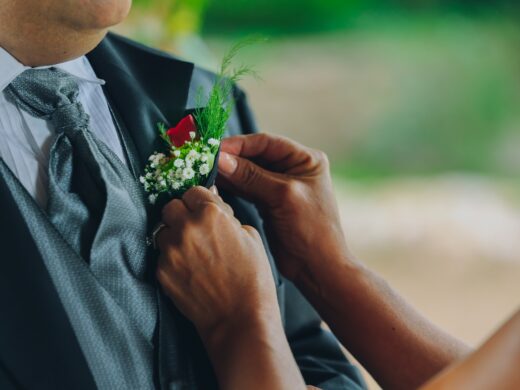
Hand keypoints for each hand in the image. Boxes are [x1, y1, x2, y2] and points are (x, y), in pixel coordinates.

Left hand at [156, 186, 278, 337]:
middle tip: (194, 228)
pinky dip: (171, 258)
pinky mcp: (161, 271)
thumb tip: (212, 201)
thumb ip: (226, 214)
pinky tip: (189, 269)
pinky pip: (161, 255)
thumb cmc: (252, 278)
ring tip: (191, 251)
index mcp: (211, 213)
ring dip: (174, 236)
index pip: (192, 191)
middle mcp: (187, 228)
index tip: (202, 209)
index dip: (199, 201)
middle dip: (181, 214)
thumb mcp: (250, 235)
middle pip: (170, 206)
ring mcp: (171, 250)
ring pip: (162, 230)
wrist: (239, 318)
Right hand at [217, 134, 351, 283]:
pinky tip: (215, 185)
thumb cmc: (311, 229)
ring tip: (206, 172)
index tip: (215, 148)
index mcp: (305, 159)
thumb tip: (220, 159)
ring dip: (229, 173)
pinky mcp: (269, 203)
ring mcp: (280, 187)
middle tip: (205, 160)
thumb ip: (251, 176)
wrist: (317, 267)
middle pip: (256, 156)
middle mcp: (293, 169)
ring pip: (249, 172)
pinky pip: (247, 189)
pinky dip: (232, 187)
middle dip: (231, 158)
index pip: (267, 143)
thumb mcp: (282, 196)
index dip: (240, 144)